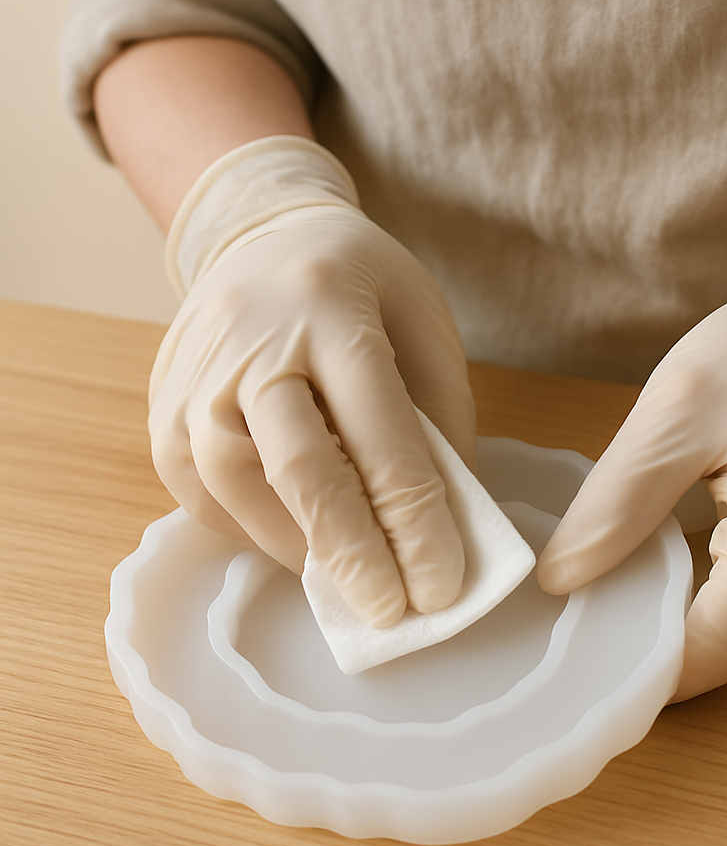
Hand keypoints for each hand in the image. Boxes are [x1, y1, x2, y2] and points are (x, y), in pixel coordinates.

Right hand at [149, 137, 475, 626]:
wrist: (263, 231)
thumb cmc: (362, 284)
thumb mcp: (423, 325)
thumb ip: (439, 417)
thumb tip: (440, 523)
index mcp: (334, 311)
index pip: (380, 432)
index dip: (414, 520)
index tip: (443, 586)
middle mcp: (254, 339)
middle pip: (300, 465)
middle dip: (351, 553)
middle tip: (390, 614)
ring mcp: (197, 371)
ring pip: (234, 481)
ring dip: (293, 546)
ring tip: (342, 583)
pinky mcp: (164, 401)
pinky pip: (198, 486)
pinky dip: (247, 527)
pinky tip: (290, 543)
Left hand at [538, 218, 726, 699]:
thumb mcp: (674, 411)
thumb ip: (618, 500)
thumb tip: (560, 581)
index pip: (721, 638)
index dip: (649, 665)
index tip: (572, 660)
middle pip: (726, 642)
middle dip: (647, 649)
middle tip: (563, 637)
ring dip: (663, 624)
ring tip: (586, 611)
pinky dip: (683, 597)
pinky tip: (631, 579)